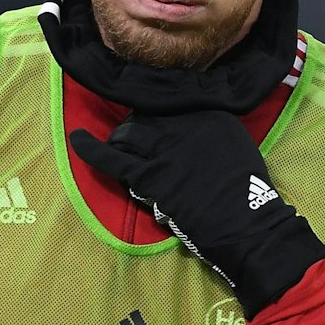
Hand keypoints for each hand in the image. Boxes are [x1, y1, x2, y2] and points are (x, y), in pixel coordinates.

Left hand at [69, 110, 324, 315]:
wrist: (246, 225)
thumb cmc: (246, 190)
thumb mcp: (235, 142)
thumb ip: (209, 126)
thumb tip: (182, 122)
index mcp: (207, 112)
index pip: (167, 99)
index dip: (155, 110)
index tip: (152, 116)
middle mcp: (182, 122)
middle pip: (142, 115)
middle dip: (136, 128)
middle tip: (141, 142)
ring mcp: (162, 147)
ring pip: (125, 134)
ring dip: (121, 142)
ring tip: (124, 152)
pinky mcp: (148, 174)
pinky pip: (110, 156)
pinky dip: (89, 147)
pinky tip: (77, 138)